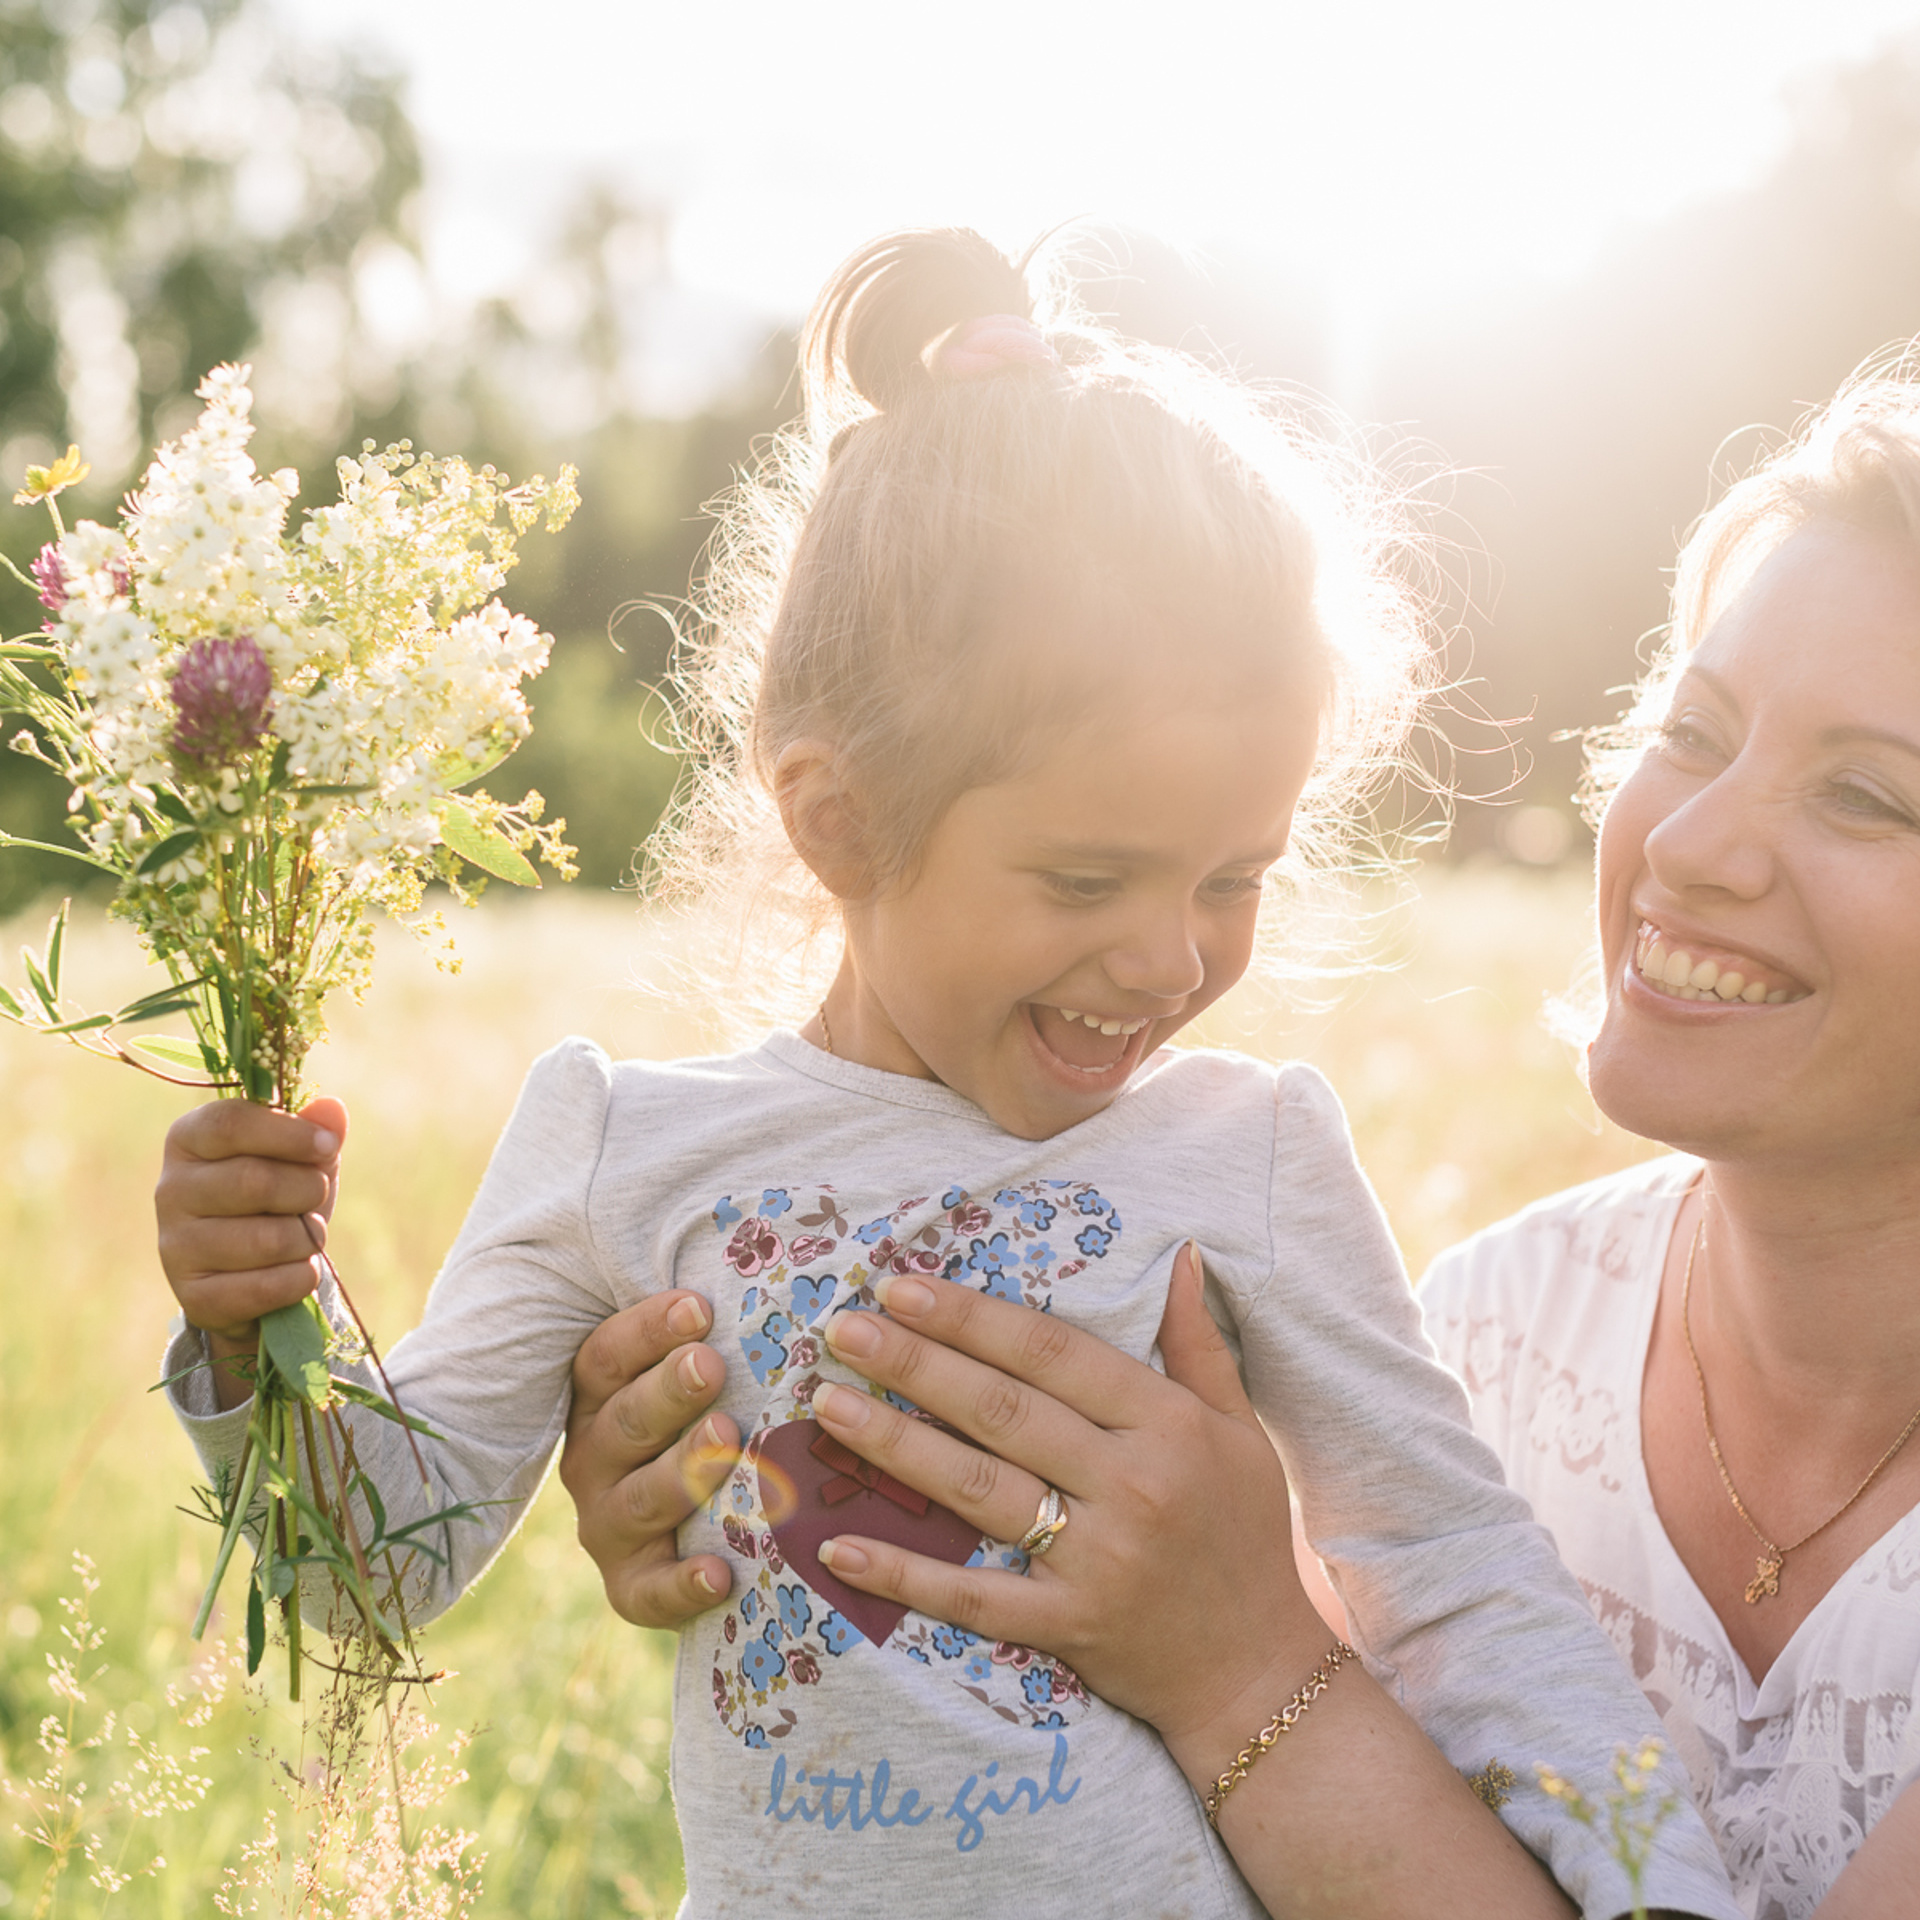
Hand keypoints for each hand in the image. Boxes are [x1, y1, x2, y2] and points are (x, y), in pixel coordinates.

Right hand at [155, 1096, 345, 1408]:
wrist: (247, 1274)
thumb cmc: (276, 1199)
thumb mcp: (298, 1158)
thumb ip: (314, 1131)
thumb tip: (331, 1109)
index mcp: (189, 1139)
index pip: (231, 1123)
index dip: (289, 1133)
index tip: (329, 1145)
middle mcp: (170, 1189)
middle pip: (255, 1181)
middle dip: (307, 1190)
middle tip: (315, 1196)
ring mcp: (175, 1245)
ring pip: (269, 1239)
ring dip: (308, 1237)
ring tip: (305, 1235)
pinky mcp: (192, 1294)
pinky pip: (267, 1286)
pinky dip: (301, 1277)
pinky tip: (297, 1269)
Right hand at [560, 1294, 741, 1628]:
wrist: (698, 1530)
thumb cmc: (713, 1417)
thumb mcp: (703, 1372)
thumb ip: (720, 1328)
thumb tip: (797, 1242)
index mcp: (601, 1397)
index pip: (608, 1357)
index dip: (648, 1329)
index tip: (700, 1306)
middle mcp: (594, 1458)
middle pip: (625, 1419)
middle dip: (668, 1391)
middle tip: (711, 1365)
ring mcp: (609, 1524)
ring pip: (639, 1497)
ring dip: (683, 1469)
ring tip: (728, 1442)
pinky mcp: (631, 1586)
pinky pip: (648, 1593)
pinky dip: (681, 1586)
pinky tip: (719, 1573)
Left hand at [807, 1243, 1329, 1758]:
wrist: (1259, 1671)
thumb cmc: (1245, 1534)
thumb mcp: (1237, 1429)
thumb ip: (1198, 1343)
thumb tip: (1177, 1255)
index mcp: (1168, 1425)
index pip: (1052, 1354)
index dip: (973, 1317)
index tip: (903, 1286)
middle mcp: (1132, 1484)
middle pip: (1002, 1410)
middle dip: (914, 1362)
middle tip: (844, 1328)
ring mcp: (1097, 1561)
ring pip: (978, 1489)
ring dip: (894, 1444)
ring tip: (828, 1405)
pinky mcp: (1069, 1627)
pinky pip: (974, 1597)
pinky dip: (905, 1573)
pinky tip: (839, 1545)